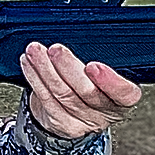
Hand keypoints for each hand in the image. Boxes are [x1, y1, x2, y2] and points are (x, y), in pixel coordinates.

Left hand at [20, 42, 141, 139]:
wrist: (75, 110)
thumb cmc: (94, 84)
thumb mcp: (106, 70)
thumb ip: (103, 56)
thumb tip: (85, 31)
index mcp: (123, 98)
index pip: (125, 94)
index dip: (110, 81)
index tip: (93, 66)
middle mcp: (105, 113)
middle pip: (88, 92)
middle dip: (68, 68)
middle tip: (56, 50)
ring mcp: (83, 121)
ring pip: (62, 94)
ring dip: (45, 69)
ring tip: (36, 51)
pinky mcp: (62, 124)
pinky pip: (46, 100)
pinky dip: (35, 79)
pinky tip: (30, 64)